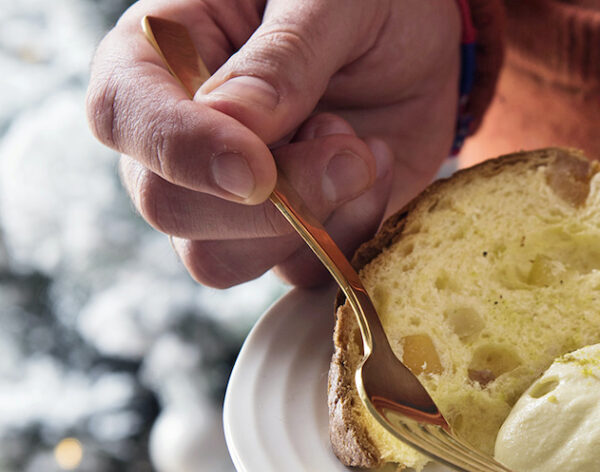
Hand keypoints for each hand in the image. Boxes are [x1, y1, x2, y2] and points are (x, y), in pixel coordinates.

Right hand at [87, 0, 460, 286]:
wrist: (427, 37)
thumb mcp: (331, 3)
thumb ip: (282, 61)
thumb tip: (231, 128)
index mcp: (160, 54)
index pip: (124, 115)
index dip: (183, 153)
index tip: (255, 170)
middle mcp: (181, 134)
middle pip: (168, 207)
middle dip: (268, 200)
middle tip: (347, 149)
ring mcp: (227, 194)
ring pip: (222, 259)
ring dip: (310, 220)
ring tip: (362, 150)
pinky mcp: (287, 233)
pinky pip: (297, 270)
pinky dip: (350, 232)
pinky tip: (376, 170)